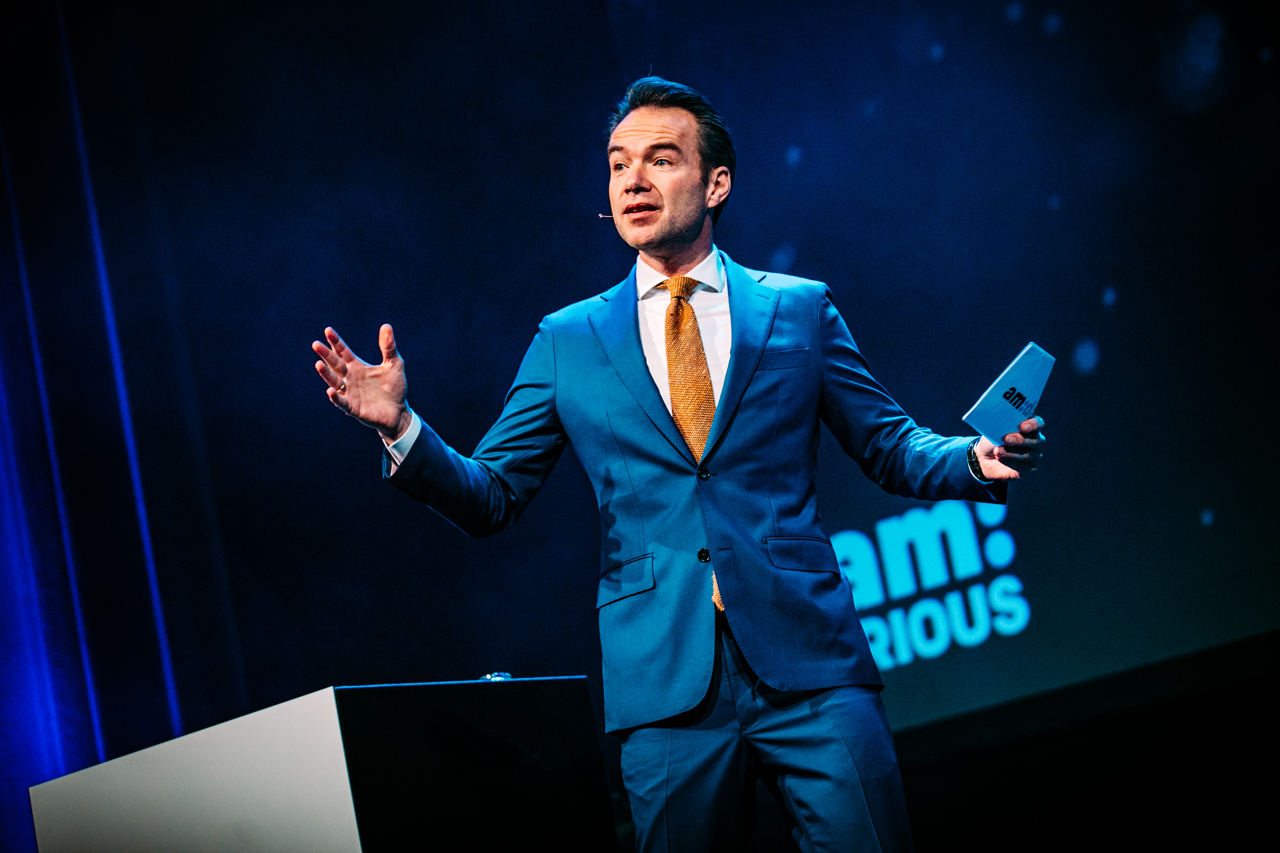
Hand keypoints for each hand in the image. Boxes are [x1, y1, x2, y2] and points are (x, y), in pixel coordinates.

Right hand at [312, 324, 411, 440]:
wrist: (399, 412)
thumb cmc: (394, 388)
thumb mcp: (394, 364)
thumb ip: (389, 347)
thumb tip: (386, 325)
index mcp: (357, 367)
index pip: (343, 352)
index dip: (336, 342)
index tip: (328, 330)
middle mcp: (350, 379)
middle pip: (335, 365)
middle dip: (326, 355)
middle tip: (316, 344)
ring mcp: (350, 393)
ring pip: (334, 382)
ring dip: (326, 374)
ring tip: (318, 364)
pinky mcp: (353, 408)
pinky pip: (342, 402)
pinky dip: (336, 398)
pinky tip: (330, 391)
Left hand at [976, 416, 1044, 480]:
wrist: (985, 457)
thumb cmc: (992, 439)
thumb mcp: (994, 430)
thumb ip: (1002, 425)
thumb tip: (1004, 424)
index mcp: (1030, 426)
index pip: (1038, 424)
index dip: (1032, 425)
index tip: (1022, 427)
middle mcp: (1036, 440)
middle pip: (1035, 440)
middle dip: (1020, 440)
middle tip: (1006, 439)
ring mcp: (1035, 455)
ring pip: (1028, 455)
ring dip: (1011, 452)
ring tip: (997, 451)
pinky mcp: (1029, 468)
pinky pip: (1024, 467)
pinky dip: (1010, 462)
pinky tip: (1000, 459)